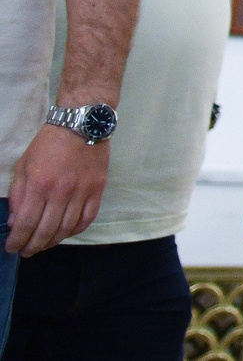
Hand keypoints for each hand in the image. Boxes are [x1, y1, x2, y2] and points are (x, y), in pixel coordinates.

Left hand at [6, 123, 108, 253]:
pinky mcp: (98, 189)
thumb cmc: (48, 144)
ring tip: (44, 245)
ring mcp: (82, 191)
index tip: (12, 247)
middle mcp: (61, 191)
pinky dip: (75, 231)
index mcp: (39, 184)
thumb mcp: (23, 166)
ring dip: (53, 242)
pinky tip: (66, 232)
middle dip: (33, 246)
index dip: (17, 240)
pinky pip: (87, 218)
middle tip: (26, 251)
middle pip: (46, 230)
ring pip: (66, 228)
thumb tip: (15, 221)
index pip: (26, 223)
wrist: (81, 124)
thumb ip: (17, 195)